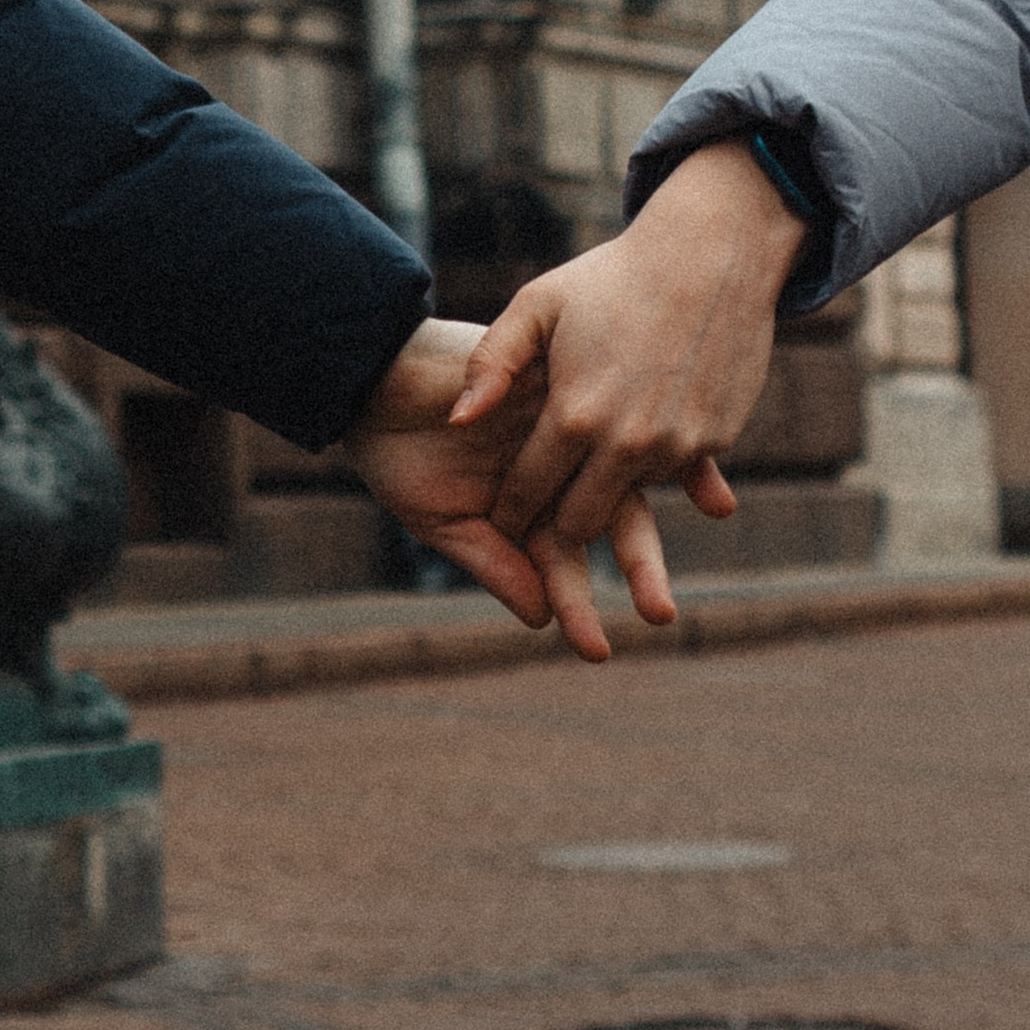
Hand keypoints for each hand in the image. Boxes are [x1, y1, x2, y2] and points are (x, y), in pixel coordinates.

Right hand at [344, 316, 686, 660]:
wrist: (369, 378)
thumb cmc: (397, 452)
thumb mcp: (442, 521)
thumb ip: (495, 563)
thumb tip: (543, 619)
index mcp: (531, 504)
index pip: (566, 560)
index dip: (579, 606)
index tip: (595, 651)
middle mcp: (558, 467)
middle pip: (611, 518)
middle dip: (639, 567)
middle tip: (659, 614)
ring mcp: (561, 424)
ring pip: (613, 471)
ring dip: (638, 512)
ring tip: (654, 556)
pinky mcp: (557, 382)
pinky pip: (599, 411)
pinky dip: (631, 441)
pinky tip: (654, 461)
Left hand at [450, 140, 807, 555]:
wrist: (711, 254)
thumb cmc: (612, 277)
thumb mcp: (537, 305)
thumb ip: (490, 364)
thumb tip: (458, 421)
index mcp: (574, 415)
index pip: (528, 494)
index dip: (509, 510)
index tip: (500, 515)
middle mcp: (627, 444)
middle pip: (579, 522)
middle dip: (556, 520)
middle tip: (544, 505)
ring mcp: (677, 447)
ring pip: (628, 495)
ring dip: (610, 482)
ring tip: (596, 446)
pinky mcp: (716, 442)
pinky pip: (674, 471)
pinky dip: (656, 455)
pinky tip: (646, 411)